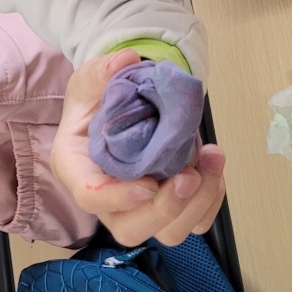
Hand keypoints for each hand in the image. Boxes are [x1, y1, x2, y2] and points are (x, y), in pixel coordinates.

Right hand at [51, 47, 226, 246]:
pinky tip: (214, 166)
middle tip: (189, 176)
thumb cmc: (96, 100)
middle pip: (130, 229)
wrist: (118, 108)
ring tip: (212, 159)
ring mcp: (140, 207)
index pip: (90, 197)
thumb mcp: (90, 80)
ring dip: (197, 203)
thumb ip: (101, 72)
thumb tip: (127, 60)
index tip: (148, 185)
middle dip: (165, 209)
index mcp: (77, 168)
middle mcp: (107, 198)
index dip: (118, 197)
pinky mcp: (169, 205)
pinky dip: (211, 199)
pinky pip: (194, 220)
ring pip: (168, 231)